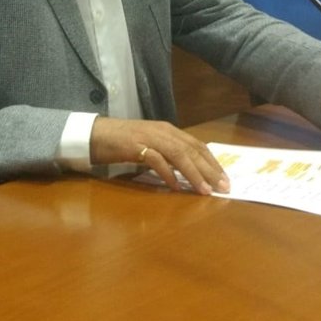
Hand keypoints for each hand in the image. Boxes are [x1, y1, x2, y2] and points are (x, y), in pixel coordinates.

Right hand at [89, 116, 230, 195]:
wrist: (95, 134)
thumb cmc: (123, 142)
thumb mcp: (151, 147)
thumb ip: (168, 156)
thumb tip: (187, 173)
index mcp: (168, 130)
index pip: (197, 145)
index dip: (212, 162)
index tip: (224, 178)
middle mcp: (163, 131)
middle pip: (192, 150)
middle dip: (210, 169)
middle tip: (224, 187)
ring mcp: (149, 137)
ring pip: (179, 154)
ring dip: (194, 173)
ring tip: (205, 190)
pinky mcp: (135, 146)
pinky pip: (156, 160)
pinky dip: (168, 174)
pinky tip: (175, 187)